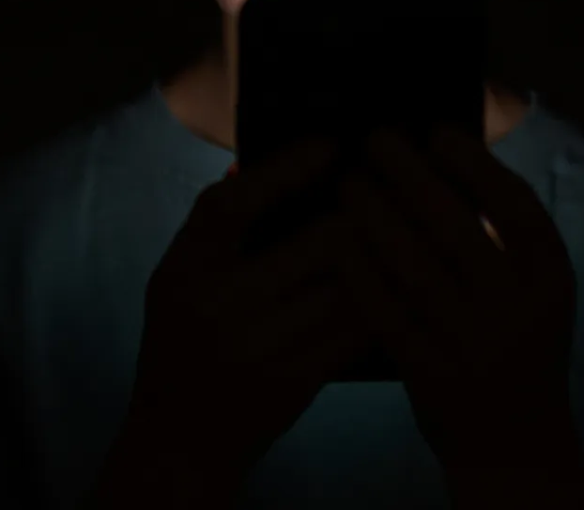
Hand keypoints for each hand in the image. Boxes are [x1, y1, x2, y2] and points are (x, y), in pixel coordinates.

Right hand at [103, 138, 370, 503]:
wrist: (180, 439)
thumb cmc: (182, 341)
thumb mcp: (179, 278)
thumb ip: (217, 229)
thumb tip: (262, 162)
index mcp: (183, 270)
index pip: (232, 205)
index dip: (285, 168)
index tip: (330, 145)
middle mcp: (220, 306)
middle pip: (317, 243)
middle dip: (360, 215)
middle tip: (388, 190)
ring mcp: (261, 348)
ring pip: (351, 285)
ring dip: (380, 255)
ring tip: (405, 229)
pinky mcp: (298, 382)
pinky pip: (358, 329)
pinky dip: (381, 301)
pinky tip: (397, 283)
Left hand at [334, 125, 581, 472]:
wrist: (515, 442)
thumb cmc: (518, 346)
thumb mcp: (533, 292)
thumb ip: (501, 238)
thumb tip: (445, 159)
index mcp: (550, 279)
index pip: (517, 209)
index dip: (476, 166)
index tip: (437, 132)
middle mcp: (517, 309)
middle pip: (458, 229)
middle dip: (411, 177)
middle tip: (375, 141)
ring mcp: (474, 344)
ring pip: (416, 267)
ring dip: (376, 217)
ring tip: (350, 184)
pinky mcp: (432, 374)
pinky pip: (386, 313)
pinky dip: (360, 273)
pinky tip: (337, 241)